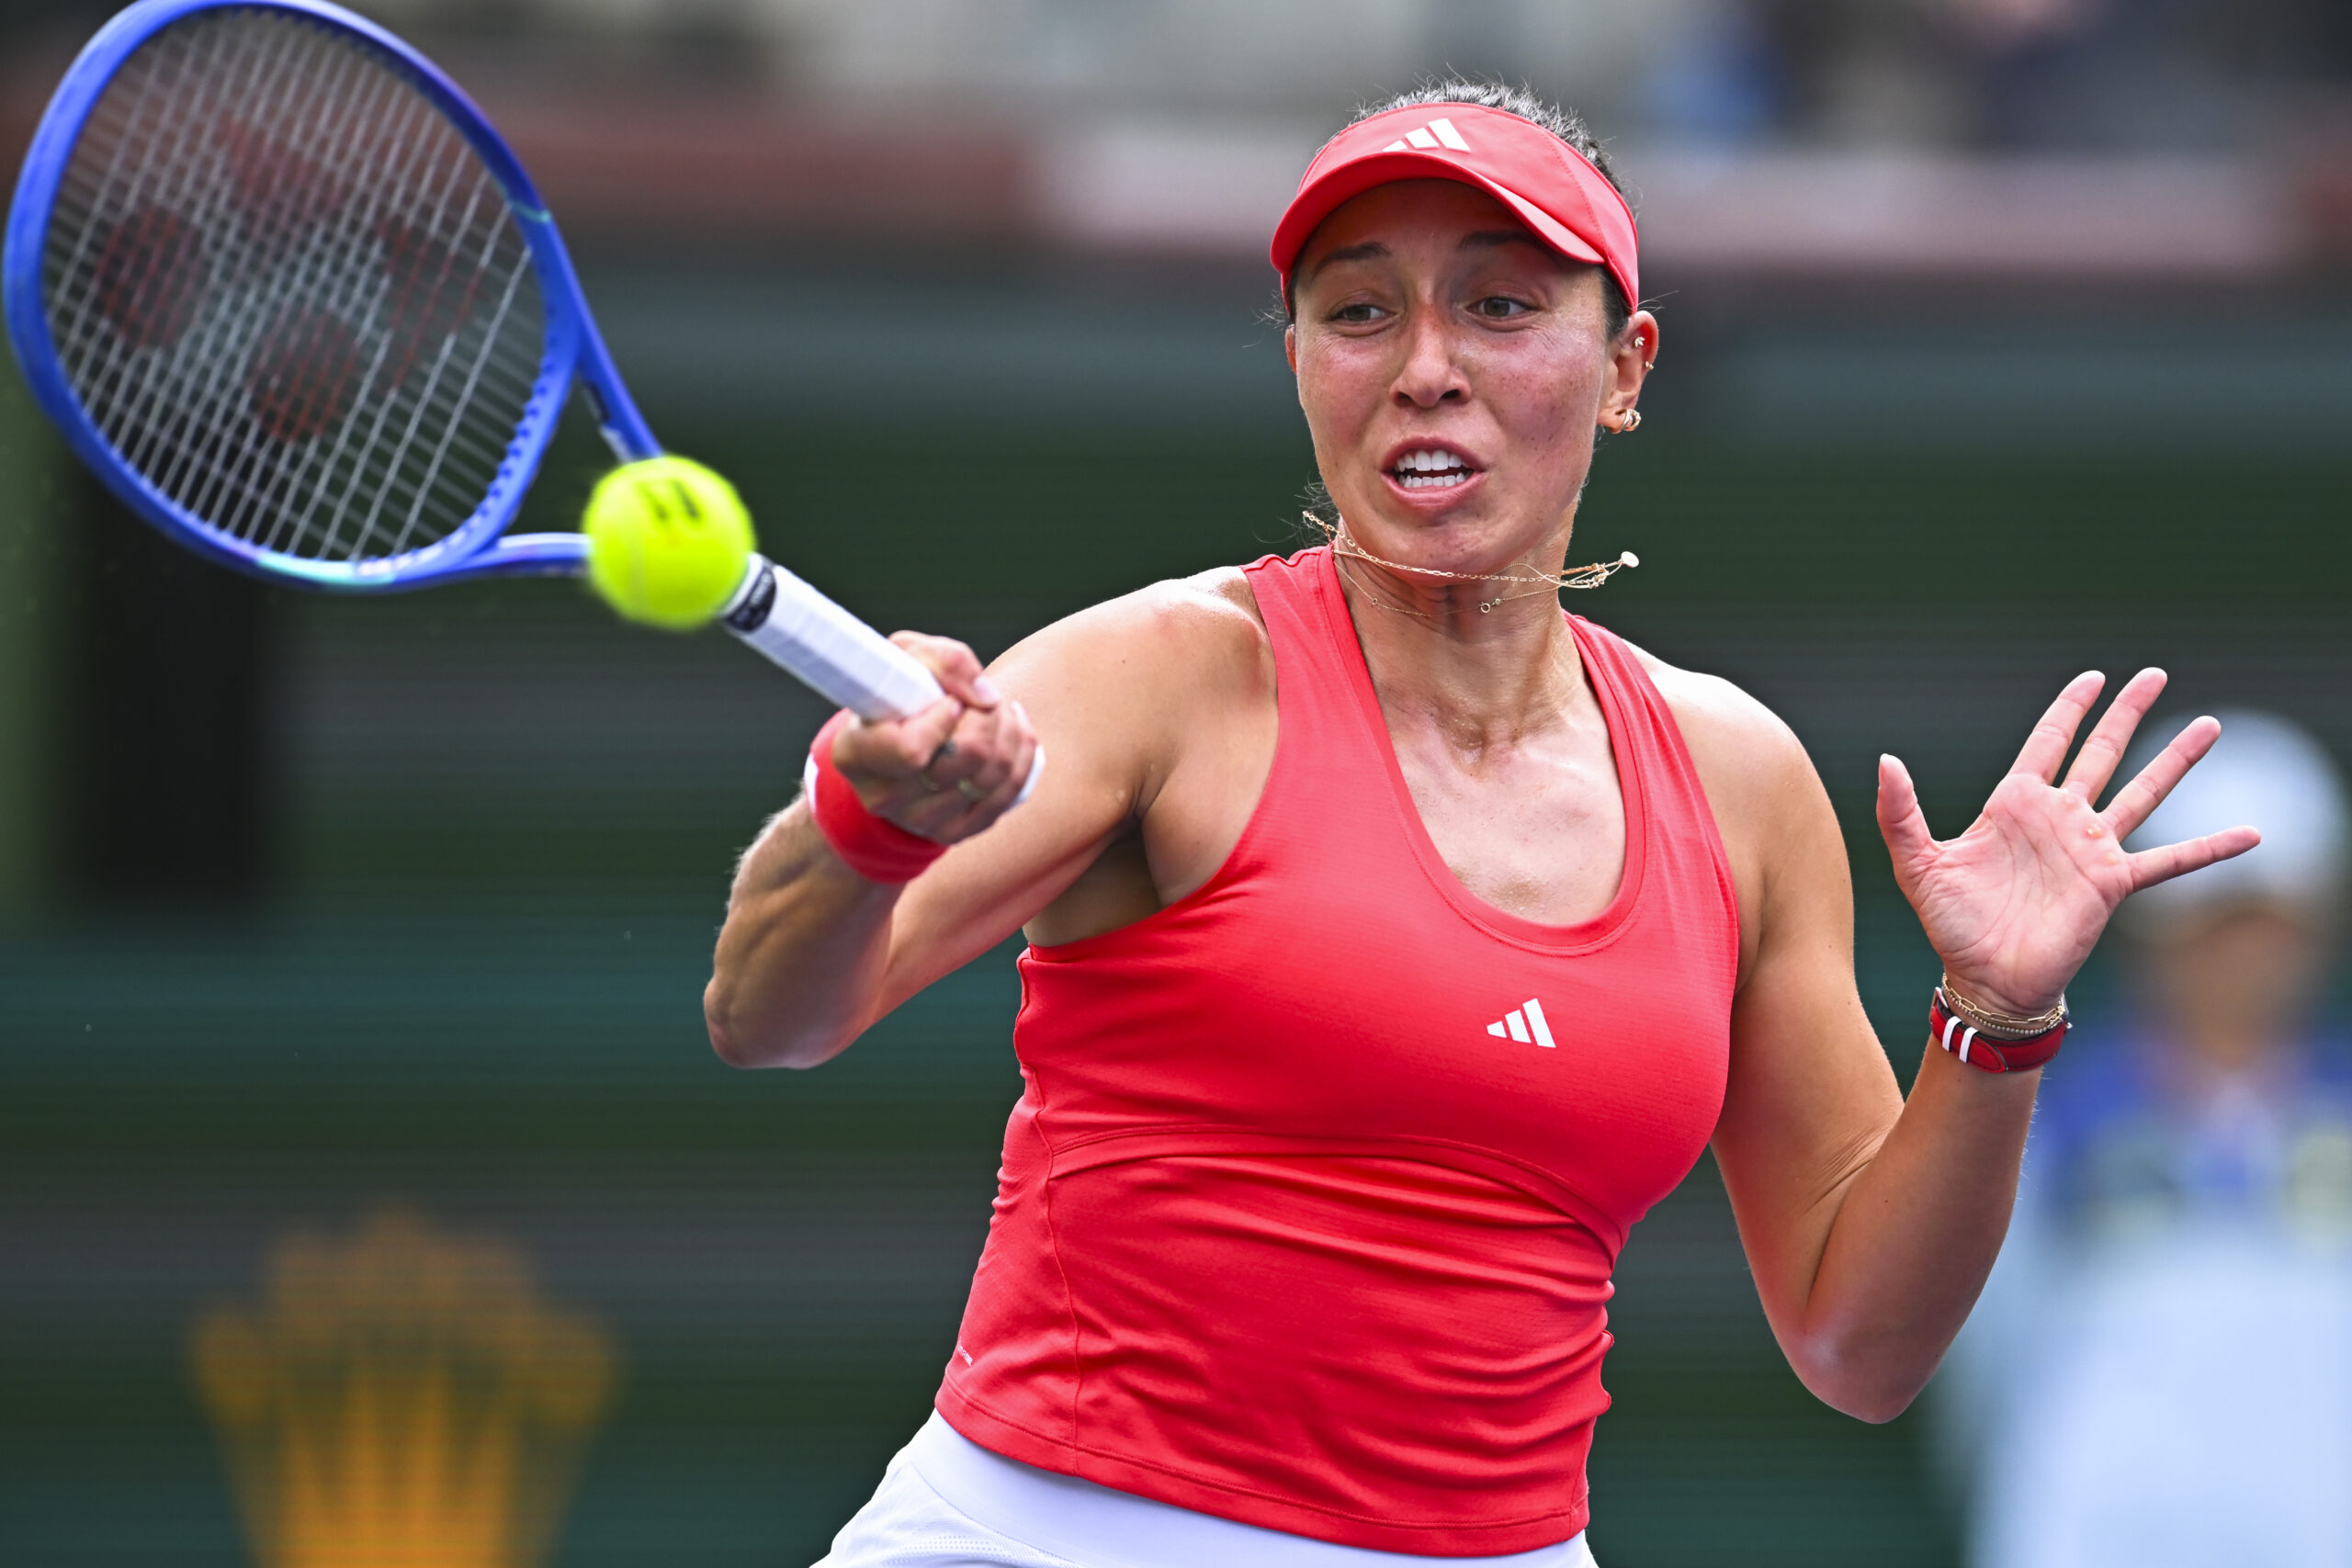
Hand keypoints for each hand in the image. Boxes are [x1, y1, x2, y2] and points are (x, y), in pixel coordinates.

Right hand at [827, 632, 1038, 844]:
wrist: (900, 740)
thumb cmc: (901, 693)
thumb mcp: (908, 659)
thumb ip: (945, 662)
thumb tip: (986, 697)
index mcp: (856, 754)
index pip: (912, 750)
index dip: (943, 720)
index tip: (950, 701)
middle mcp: (883, 796)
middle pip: (967, 757)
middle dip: (989, 715)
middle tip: (983, 699)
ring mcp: (919, 820)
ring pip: (994, 773)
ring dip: (1008, 729)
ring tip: (996, 709)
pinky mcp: (955, 831)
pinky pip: (1011, 792)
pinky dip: (1021, 753)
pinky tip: (1011, 730)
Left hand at [1876, 669, 2259, 1015]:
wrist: (1984, 978)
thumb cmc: (1950, 923)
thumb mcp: (1917, 862)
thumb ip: (1899, 811)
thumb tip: (1885, 759)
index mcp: (2014, 805)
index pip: (2047, 742)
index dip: (2069, 709)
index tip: (2092, 678)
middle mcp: (2060, 819)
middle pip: (2101, 751)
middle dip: (2125, 714)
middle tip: (2152, 674)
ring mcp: (2091, 848)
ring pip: (2143, 791)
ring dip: (2176, 760)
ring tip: (2211, 725)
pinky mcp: (2113, 883)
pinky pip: (2171, 860)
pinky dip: (2210, 847)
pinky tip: (2251, 833)